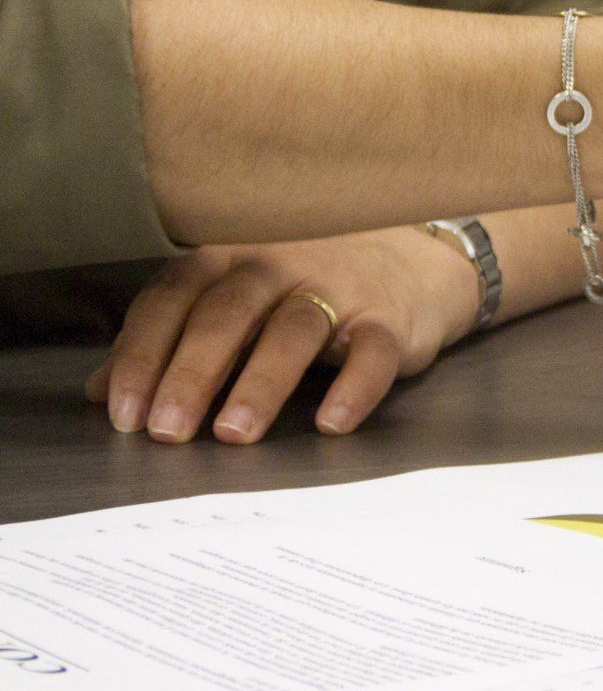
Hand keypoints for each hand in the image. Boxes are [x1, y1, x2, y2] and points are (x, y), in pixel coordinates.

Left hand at [85, 226, 479, 442]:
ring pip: (293, 331)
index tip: (123, 411)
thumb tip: (99, 391)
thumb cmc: (309, 286)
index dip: (143, 355)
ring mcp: (338, 288)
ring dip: (261, 383)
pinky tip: (331, 422)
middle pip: (227, 314)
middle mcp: (279, 263)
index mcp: (229, 256)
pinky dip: (354, 387)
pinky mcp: (390, 318)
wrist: (415, 263)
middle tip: (167, 430)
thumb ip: (170, 338)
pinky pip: (372, 352)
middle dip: (191, 373)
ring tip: (234, 433)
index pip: (173, 299)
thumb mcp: (235, 301)